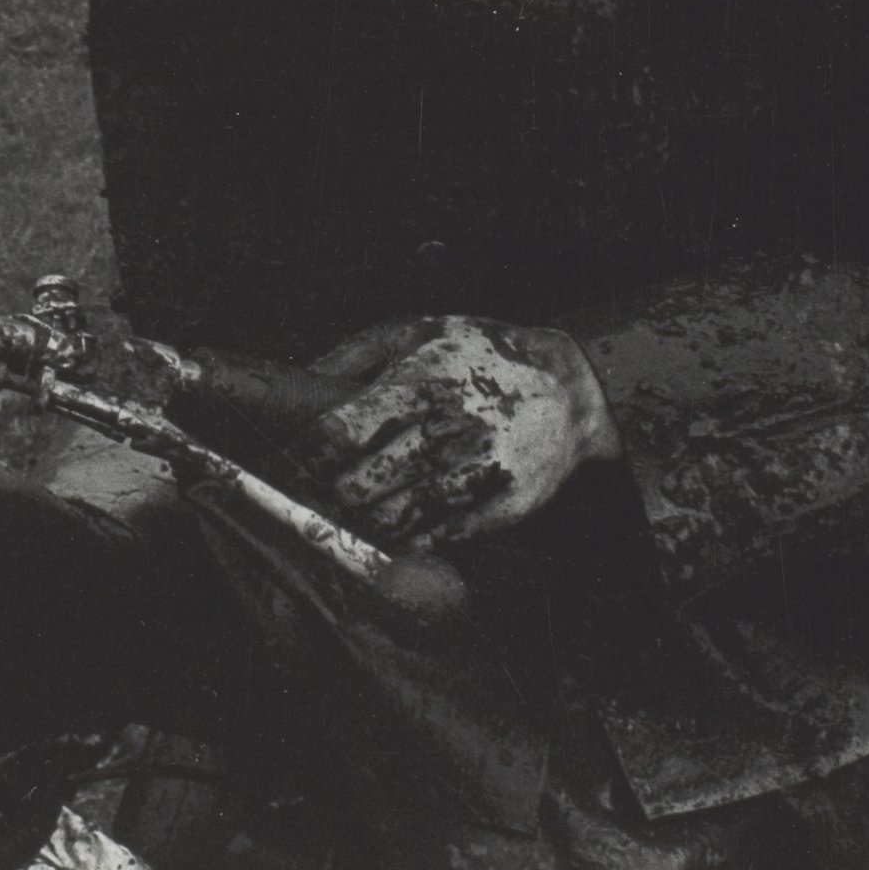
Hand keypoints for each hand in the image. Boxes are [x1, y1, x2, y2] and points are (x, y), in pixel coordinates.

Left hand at [302, 316, 619, 549]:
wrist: (572, 389)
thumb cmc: (484, 355)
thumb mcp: (418, 331)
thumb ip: (356, 354)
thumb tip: (303, 381)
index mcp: (419, 383)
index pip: (341, 434)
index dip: (308, 456)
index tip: (295, 463)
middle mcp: (447, 431)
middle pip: (360, 485)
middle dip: (331, 493)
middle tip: (321, 493)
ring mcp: (475, 473)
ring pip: (393, 519)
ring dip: (364, 520)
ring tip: (357, 509)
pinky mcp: (500, 506)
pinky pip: (434, 538)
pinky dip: (407, 538)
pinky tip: (398, 523)